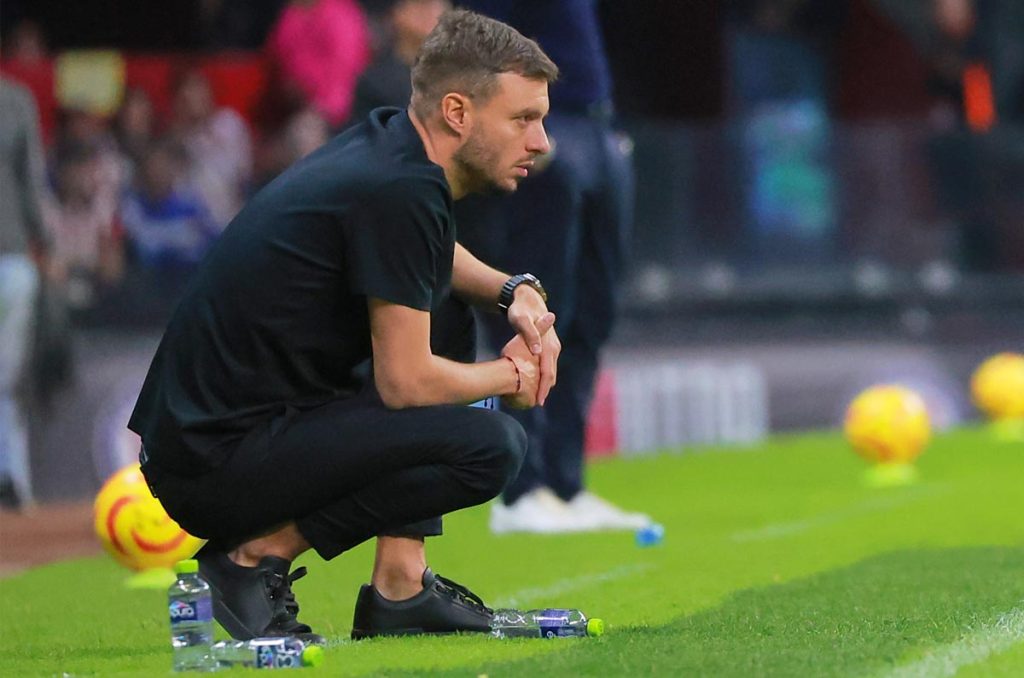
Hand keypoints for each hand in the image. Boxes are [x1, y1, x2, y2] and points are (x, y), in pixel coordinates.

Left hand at [506, 287, 559, 405]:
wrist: (527, 299)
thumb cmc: (520, 310)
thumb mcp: (521, 320)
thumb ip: (530, 334)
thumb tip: (538, 352)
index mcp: (549, 345)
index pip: (547, 372)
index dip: (543, 388)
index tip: (539, 401)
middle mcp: (554, 348)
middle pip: (551, 374)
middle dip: (544, 390)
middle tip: (536, 404)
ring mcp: (553, 347)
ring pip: (550, 371)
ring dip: (544, 384)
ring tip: (535, 398)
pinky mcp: (549, 347)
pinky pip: (547, 365)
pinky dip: (542, 376)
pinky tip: (534, 383)